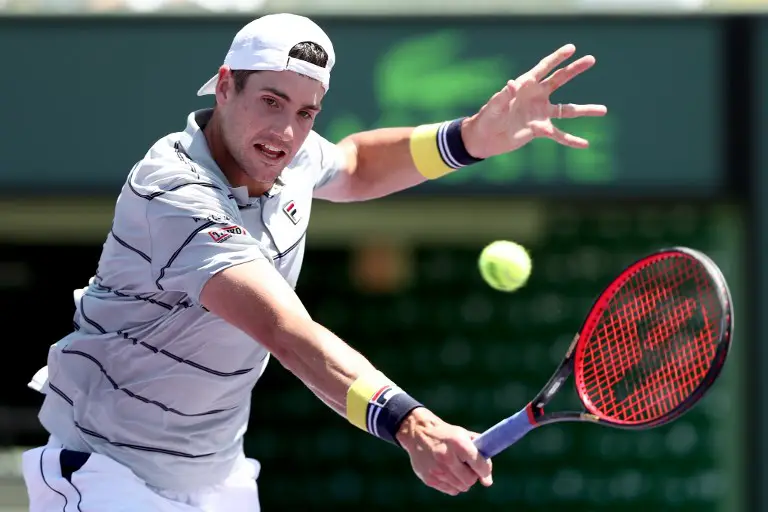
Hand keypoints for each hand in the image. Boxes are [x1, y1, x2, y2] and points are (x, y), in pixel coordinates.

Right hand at [396, 408, 492, 495]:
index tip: (484, 469)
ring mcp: (437, 469)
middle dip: (473, 475)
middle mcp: (447, 457)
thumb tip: (488, 481)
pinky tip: (448, 472)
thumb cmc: (445, 434)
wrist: (418, 432)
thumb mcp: (463, 434)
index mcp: (458, 442)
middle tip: (467, 467)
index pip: (480, 465)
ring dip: (462, 480)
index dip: (485, 470)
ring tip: (456, 469)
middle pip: (470, 480)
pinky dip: (453, 484)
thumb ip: (479, 453)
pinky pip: (450, 490)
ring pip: (461, 487)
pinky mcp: (429, 478)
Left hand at [461, 43, 607, 157]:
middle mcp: (536, 96)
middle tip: (591, 59)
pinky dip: (571, 140)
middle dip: (574, 70)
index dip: (557, 58)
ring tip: (604, 110)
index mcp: (524, 85)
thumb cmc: (487, 118)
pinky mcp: (540, 129)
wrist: (485, 138)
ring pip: (567, 109)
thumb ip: (503, 96)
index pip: (543, 68)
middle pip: (559, 80)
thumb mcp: (494, 106)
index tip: (572, 48)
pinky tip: (585, 144)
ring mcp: (541, 112)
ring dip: (585, 110)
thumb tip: (511, 84)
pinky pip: (559, 134)